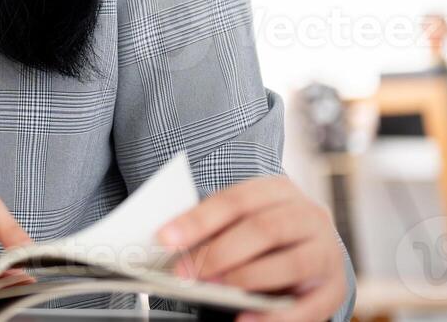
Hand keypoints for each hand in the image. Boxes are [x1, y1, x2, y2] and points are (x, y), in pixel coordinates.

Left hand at [157, 175, 347, 321]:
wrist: (312, 248)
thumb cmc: (264, 235)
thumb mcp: (241, 221)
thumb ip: (214, 230)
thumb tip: (174, 246)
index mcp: (278, 190)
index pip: (234, 200)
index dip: (197, 220)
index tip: (164, 239)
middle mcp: (308, 215)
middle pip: (262, 229)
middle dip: (219, 253)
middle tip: (186, 273)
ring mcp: (327, 251)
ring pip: (291, 262)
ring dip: (248, 278)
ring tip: (217, 289)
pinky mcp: (334, 287)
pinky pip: (308, 305)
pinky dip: (274, 317)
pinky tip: (244, 320)